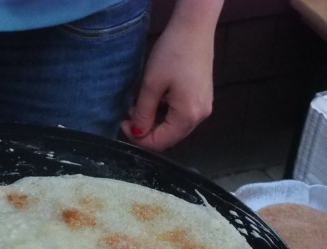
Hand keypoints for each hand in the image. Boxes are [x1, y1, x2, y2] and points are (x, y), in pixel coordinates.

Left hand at [121, 0, 221, 151]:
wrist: (194, 28)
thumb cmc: (172, 53)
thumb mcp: (151, 85)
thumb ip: (143, 114)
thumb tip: (136, 133)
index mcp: (188, 116)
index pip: (160, 142)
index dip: (138, 139)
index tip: (123, 124)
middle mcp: (199, 117)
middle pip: (169, 138)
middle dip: (146, 132)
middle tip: (129, 117)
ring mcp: (203, 108)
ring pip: (174, 128)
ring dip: (155, 123)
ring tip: (139, 106)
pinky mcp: (202, 98)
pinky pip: (181, 116)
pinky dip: (165, 115)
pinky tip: (155, 101)